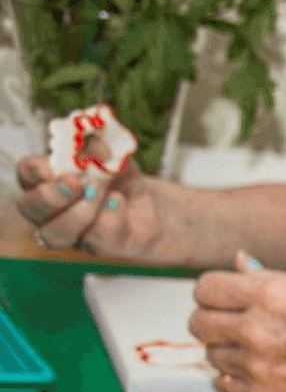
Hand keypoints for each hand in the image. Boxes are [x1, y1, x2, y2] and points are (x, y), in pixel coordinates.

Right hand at [14, 155, 167, 256]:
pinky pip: (98, 238)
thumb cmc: (122, 180)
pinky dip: (110, 216)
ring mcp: (74, 234)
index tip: (50, 165)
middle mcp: (53, 212)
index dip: (34, 170)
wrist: (153, 210)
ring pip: (55, 234)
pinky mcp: (103, 247)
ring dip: (75, 213)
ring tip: (98, 192)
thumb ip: (101, 149)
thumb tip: (96, 144)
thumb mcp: (114, 157)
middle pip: (30, 209)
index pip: (26, 174)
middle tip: (75, 182)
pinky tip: (120, 200)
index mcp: (48, 182)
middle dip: (50, 195)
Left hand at [190, 261, 285, 391]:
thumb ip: (273, 276)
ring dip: (228, 350)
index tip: (222, 298)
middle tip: (235, 323)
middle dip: (213, 320)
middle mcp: (258, 329)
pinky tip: (265, 369)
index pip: (206, 287)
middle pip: (198, 322)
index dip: (214, 292)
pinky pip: (225, 383)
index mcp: (272, 294)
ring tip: (261, 349)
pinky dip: (239, 377)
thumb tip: (239, 264)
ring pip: (210, 354)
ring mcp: (257, 365)